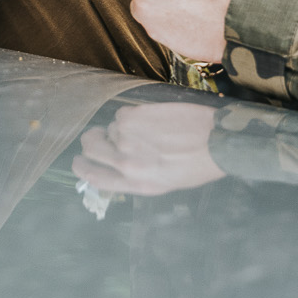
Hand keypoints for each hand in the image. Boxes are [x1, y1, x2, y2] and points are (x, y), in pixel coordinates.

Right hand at [71, 103, 225, 195]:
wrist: (218, 140)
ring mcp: (128, 136)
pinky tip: (153, 120)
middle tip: (101, 136)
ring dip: (123, 129)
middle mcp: (126, 161)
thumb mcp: (164, 184)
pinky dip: (133, 116)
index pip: (93, 177)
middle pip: (91, 147)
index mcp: (135, 183)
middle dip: (92, 141)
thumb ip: (134, 178)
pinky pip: (122, 114)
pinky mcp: (134, 115)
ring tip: (149, 131)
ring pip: (111, 128)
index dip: (82, 167)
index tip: (80, 160)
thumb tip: (111, 169)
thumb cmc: (195, 165)